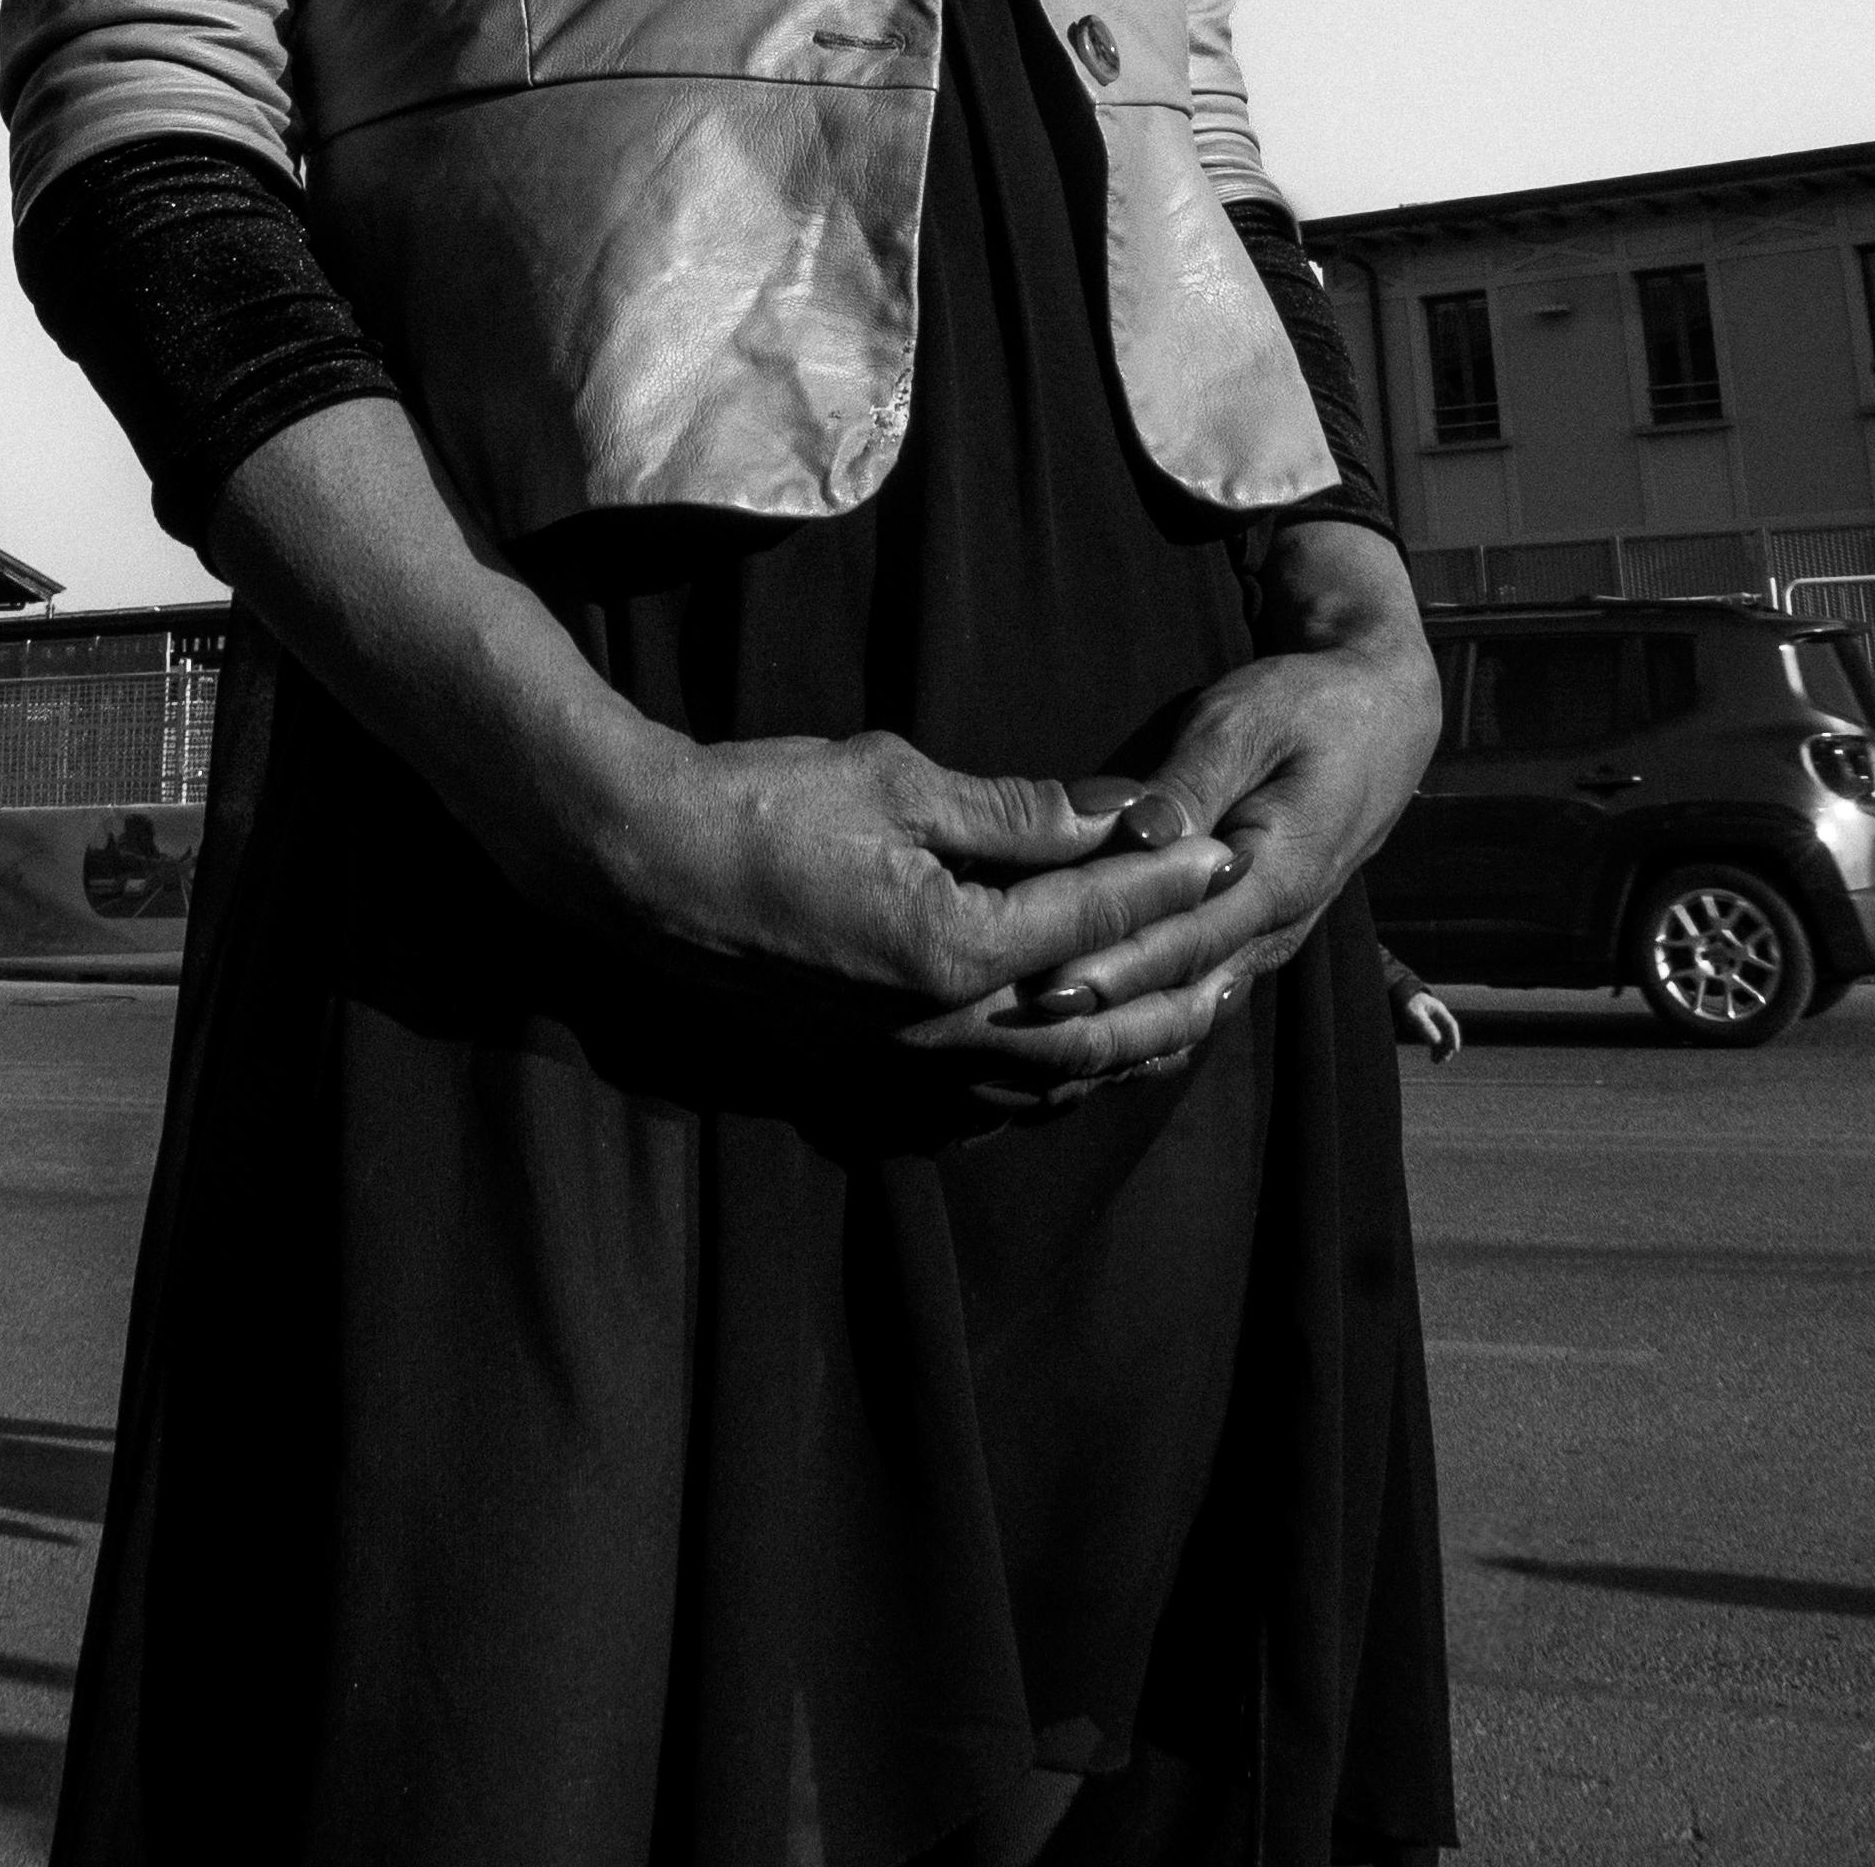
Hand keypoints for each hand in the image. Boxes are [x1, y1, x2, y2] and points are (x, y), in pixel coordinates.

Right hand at [581, 721, 1241, 1051]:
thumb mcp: (897, 781)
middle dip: (1169, 981)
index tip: (1219, 848)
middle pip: (1091, 1023)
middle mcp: (938, 1029)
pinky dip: (1051, 1076)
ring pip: (1048, 1074)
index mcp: (953, 953)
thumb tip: (1117, 813)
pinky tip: (1076, 1055)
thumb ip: (1016, 812)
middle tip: (1232, 949)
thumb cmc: (764, 804)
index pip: (1091, 917)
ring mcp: (903, 1059)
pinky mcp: (870, 1065)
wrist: (643, 868)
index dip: (1162, 879)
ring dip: (1124, 1041)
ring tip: (1184, 1013)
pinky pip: (988, 1092)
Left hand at [915, 523, 1441, 1105]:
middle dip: (1094, 1021)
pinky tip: (1071, 1048)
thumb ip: (1192, 780)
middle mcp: (1271, 929)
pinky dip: (1135, 1030)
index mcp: (1276, 875)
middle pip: (1177, 996)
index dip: (1114, 971)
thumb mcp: (1247, 721)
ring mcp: (1260, 945)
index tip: (1041, 991)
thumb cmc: (1303, 707)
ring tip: (1026, 1053)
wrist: (1378, 721)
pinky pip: (1190, 1002)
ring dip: (1111, 1038)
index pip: (1186, 940)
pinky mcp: (1244, 942)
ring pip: (1183, 1014)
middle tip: (1007, 1032)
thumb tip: (1142, 829)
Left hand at [1396, 982, 1461, 1062]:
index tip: (1455, 1050)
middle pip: (1448, 1033)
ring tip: (1437, 1062)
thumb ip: (1425, 1026)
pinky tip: (1433, 1058)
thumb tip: (1437, 1041)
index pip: (1451, 1024)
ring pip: (1442, 1038)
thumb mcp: (1415, 1014)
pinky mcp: (1429, 1028)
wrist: (1401, 998)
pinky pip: (1435, 1040)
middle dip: (1447, 1047)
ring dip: (1442, 1050)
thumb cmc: (1408, 1004)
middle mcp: (1439, 1016)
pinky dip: (1435, 1049)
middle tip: (1445, 1059)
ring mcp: (1434, 1022)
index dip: (1454, 1037)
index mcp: (1438, 1009)